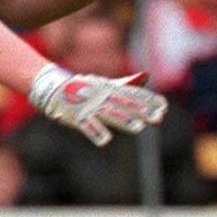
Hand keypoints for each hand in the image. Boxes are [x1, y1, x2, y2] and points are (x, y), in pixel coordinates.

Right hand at [29, 64, 165, 145]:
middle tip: (158, 118)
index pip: (133, 94)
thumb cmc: (84, 87)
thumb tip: (147, 76)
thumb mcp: (107, 84)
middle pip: (125, 104)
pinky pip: (87, 125)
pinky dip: (96, 132)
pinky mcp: (76, 116)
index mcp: (111, 89)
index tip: (164, 106)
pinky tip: (106, 141)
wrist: (52, 86)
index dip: (149, 100)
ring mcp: (90, 106)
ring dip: (123, 120)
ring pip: (109, 114)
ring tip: (138, 128)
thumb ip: (127, 83)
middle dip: (142, 111)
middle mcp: (103, 97)